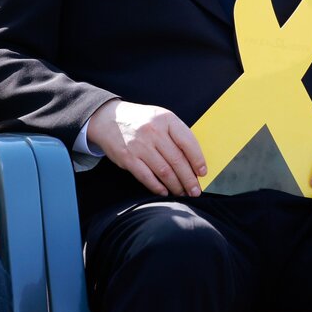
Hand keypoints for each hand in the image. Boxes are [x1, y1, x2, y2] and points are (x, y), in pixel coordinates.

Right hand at [86, 99, 205, 197]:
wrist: (108, 118)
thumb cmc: (140, 120)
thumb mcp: (160, 117)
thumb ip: (176, 134)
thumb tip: (194, 161)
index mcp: (166, 119)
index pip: (188, 142)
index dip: (198, 160)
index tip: (202, 173)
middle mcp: (153, 131)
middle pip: (177, 160)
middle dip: (189, 179)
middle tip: (195, 190)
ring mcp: (139, 145)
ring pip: (164, 171)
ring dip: (175, 186)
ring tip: (182, 193)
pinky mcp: (127, 157)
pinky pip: (146, 177)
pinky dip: (157, 187)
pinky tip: (164, 192)